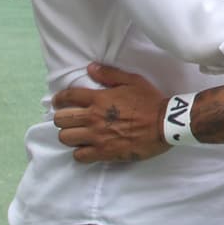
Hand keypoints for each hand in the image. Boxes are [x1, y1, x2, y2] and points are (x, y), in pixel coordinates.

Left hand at [51, 63, 170, 162]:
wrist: (165, 124)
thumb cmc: (150, 101)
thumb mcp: (132, 80)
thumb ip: (109, 74)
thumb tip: (90, 68)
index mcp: (99, 98)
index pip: (68, 97)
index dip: (59, 99)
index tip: (59, 102)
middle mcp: (93, 117)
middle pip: (61, 119)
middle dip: (62, 118)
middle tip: (70, 119)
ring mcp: (97, 136)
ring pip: (66, 138)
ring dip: (69, 135)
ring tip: (77, 134)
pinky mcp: (104, 152)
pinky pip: (79, 156)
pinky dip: (80, 152)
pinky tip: (87, 148)